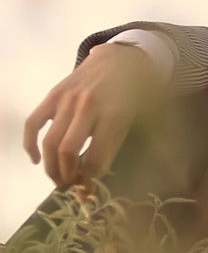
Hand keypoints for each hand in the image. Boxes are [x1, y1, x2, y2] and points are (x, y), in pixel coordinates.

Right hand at [23, 42, 163, 188]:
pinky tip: (36, 160)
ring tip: (59, 179)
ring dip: (51, 167)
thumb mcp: (132, 121)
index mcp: (115, 115)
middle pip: (68, 151)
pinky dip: (30, 144)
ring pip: (50, 142)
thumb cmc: (132, 95)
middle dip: (67, 176)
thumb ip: (112, 148)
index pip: (97, 158)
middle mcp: (89, 108)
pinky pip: (33, 123)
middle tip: (71, 186)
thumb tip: (91, 181)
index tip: (87, 192)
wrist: (120, 60)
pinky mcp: (53, 95)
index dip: (90, 180)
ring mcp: (67, 100)